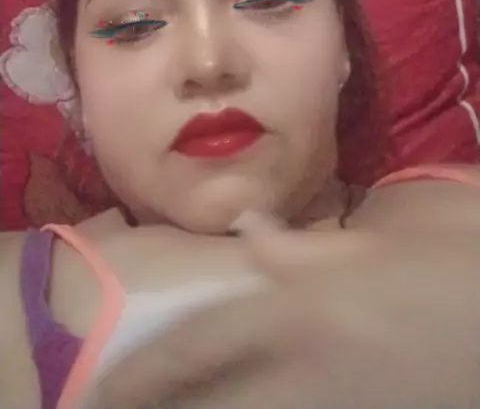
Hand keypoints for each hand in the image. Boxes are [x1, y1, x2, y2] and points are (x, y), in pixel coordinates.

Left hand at [90, 215, 478, 408]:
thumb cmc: (443, 264)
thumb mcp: (368, 245)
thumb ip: (299, 250)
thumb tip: (249, 234)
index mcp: (299, 309)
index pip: (199, 346)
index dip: (144, 374)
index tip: (98, 394)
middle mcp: (302, 367)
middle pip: (212, 404)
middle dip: (158, 407)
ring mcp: (331, 404)